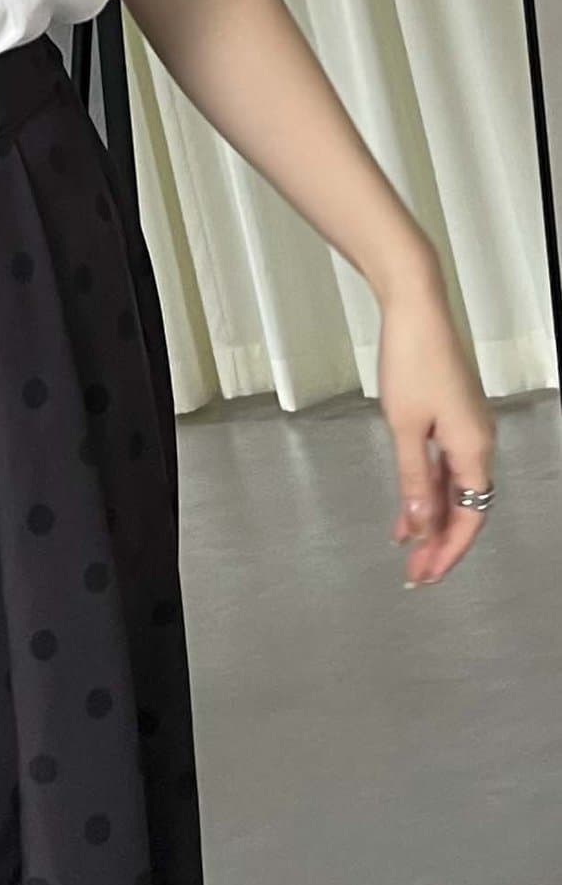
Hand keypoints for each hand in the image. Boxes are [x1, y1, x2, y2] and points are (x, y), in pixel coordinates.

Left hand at [377, 272, 496, 585]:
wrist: (415, 310)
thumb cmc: (411, 361)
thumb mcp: (405, 426)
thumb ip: (412, 478)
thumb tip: (420, 525)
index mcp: (474, 449)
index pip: (469, 517)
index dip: (448, 550)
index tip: (426, 575)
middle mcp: (478, 443)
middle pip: (464, 507)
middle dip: (439, 542)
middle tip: (414, 573)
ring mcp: (466, 429)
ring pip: (452, 488)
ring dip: (430, 516)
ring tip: (406, 548)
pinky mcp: (451, 416)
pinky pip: (443, 465)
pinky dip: (425, 487)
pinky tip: (406, 507)